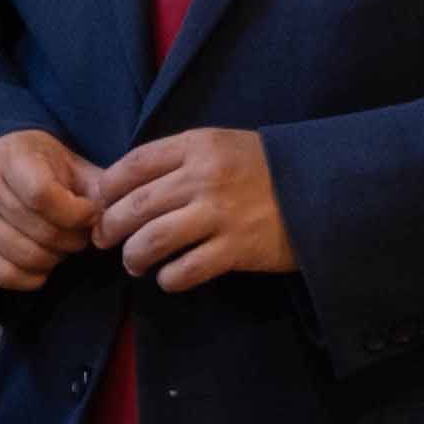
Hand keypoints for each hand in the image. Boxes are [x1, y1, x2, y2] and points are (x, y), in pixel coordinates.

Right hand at [0, 126, 103, 291]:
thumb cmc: (40, 164)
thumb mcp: (70, 162)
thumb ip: (98, 186)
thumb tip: (118, 215)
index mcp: (10, 156)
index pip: (42, 196)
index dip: (75, 213)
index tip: (89, 212)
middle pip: (41, 231)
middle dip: (74, 239)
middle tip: (81, 232)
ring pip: (27, 257)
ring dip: (56, 258)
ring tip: (62, 244)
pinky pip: (6, 276)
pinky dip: (34, 277)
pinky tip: (44, 262)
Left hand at [92, 126, 288, 290]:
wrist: (323, 190)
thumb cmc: (266, 169)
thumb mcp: (223, 147)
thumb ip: (179, 160)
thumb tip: (128, 186)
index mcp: (197, 146)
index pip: (133, 165)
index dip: (107, 188)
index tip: (100, 204)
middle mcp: (204, 177)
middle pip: (135, 205)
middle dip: (110, 227)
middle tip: (105, 239)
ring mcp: (220, 214)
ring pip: (152, 240)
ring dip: (133, 256)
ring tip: (134, 262)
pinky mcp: (236, 249)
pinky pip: (185, 270)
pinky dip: (169, 278)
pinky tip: (169, 277)